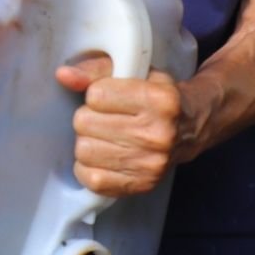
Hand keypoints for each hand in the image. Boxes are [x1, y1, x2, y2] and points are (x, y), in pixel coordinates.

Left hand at [57, 55, 185, 199]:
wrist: (190, 129)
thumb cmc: (158, 96)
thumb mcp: (136, 71)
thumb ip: (97, 69)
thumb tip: (63, 75)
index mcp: (160, 100)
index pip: (96, 95)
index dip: (97, 94)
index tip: (111, 97)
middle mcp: (158, 135)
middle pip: (85, 123)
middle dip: (90, 117)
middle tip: (106, 118)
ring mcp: (151, 164)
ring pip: (84, 151)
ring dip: (88, 142)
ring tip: (106, 136)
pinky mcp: (142, 185)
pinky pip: (92, 179)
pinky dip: (90, 167)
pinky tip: (104, 156)